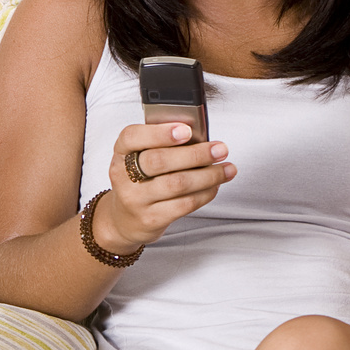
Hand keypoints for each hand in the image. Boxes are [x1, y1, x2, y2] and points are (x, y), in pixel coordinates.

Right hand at [98, 123, 233, 253]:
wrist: (124, 219)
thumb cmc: (142, 179)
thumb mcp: (142, 158)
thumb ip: (165, 145)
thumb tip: (202, 138)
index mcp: (121, 152)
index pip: (132, 137)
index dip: (159, 132)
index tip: (186, 130)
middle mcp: (123, 175)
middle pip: (160, 160)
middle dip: (196, 154)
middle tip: (221, 149)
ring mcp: (135, 199)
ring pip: (177, 183)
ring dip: (209, 175)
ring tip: (228, 169)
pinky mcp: (151, 219)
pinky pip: (184, 204)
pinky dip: (206, 193)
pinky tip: (215, 185)